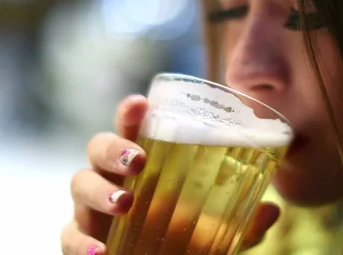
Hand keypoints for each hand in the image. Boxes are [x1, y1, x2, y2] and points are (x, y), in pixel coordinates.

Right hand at [60, 95, 279, 254]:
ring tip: (124, 201)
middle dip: (113, 147)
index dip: (131, 113)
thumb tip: (273, 211)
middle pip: (99, 148)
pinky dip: (81, 243)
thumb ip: (242, 222)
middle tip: (139, 160)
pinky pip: (69, 235)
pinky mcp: (82, 238)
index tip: (140, 103)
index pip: (134, 128)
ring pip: (79, 183)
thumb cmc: (184, 238)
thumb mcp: (218, 232)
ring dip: (98, 189)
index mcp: (146, 163)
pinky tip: (101, 252)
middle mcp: (114, 178)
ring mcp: (93, 206)